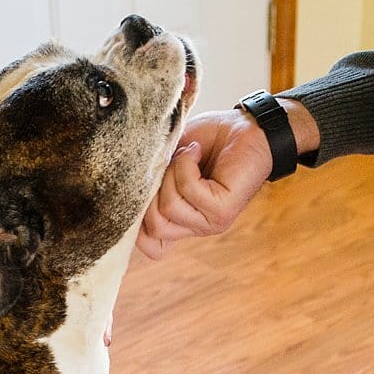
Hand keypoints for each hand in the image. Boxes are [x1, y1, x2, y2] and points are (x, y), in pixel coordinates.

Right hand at [137, 108, 271, 259]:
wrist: (246, 127)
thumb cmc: (208, 140)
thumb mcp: (167, 160)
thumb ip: (149, 181)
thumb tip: (127, 191)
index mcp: (180, 219)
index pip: (151, 246)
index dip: (136, 223)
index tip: (142, 184)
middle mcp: (194, 226)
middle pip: (152, 227)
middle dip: (151, 188)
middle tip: (170, 161)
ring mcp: (209, 222)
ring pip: (167, 208)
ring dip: (172, 172)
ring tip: (188, 154)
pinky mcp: (223, 211)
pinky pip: (188, 191)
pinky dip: (186, 165)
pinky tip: (197, 152)